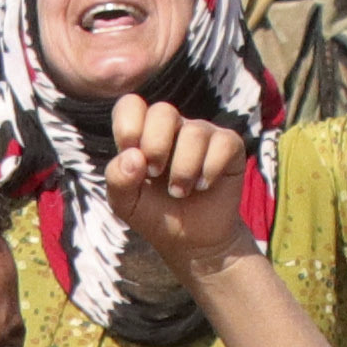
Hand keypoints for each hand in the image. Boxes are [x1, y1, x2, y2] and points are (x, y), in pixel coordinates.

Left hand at [97, 91, 255, 273]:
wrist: (192, 241)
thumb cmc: (156, 215)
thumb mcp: (127, 204)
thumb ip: (118, 180)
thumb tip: (133, 156)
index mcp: (142, 134)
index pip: (130, 105)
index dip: (128, 126)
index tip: (132, 157)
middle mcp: (173, 128)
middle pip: (163, 111)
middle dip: (156, 146)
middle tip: (155, 174)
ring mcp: (202, 134)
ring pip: (194, 131)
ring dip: (184, 169)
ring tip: (179, 192)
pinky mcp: (229, 145)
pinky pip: (223, 143)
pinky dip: (210, 170)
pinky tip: (203, 186)